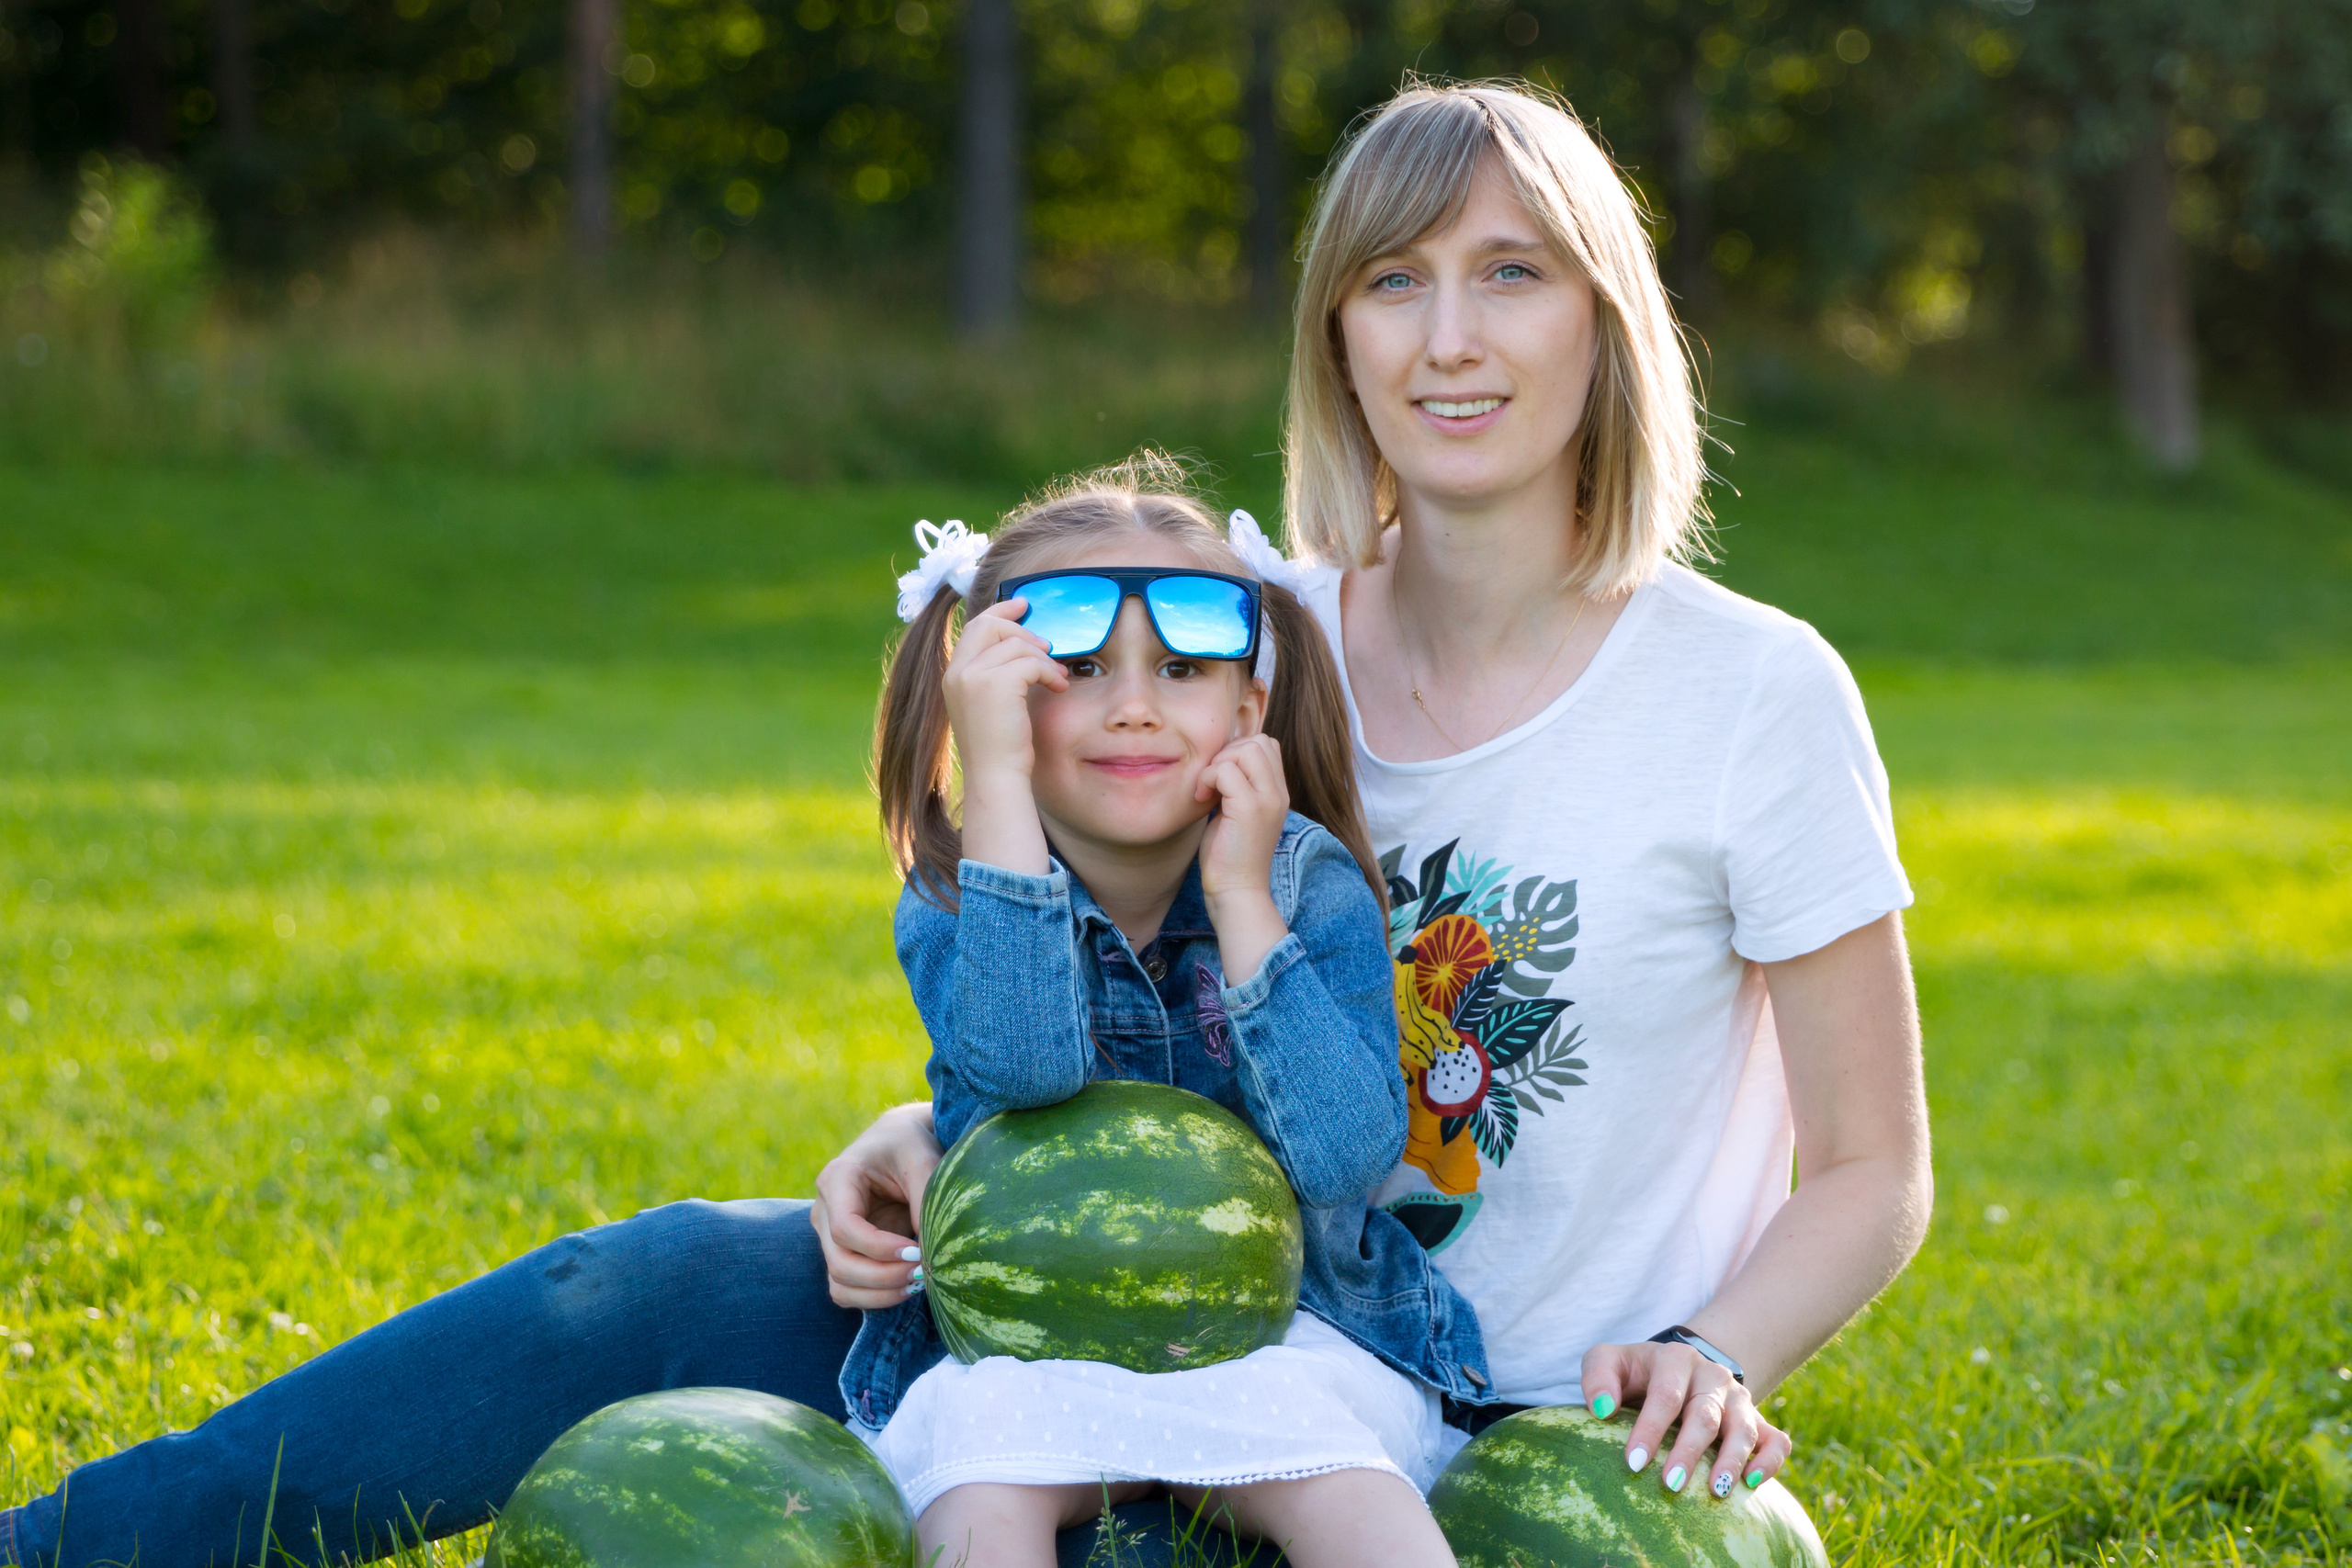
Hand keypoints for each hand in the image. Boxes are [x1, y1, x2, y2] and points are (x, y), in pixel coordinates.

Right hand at [810, 1102, 942, 1308]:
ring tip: (919, 1284)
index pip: (845, 1228)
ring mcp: (829, 1235)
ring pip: (840, 1284)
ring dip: (880, 1294)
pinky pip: (849, 1289)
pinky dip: (876, 1297)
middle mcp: (824, 1210)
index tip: (918, 1252)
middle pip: (840, 1263)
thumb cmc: (909, 1145)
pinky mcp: (843, 1252)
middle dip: (884, 1277)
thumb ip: (925, 1201)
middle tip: (924, 1273)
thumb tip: (928, 1252)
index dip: (880, 1249)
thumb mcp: (923, 1160)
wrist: (897, 1142)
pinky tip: (907, 1287)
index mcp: (837, 1179)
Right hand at [941, 599, 1065, 788]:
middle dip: (1022, 629)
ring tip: (1058, 676)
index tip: (1022, 605)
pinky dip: (1050, 671)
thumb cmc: (999, 748)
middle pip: (989, 625)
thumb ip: (993, 675)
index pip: (974, 628)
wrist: (996, 777)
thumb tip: (1023, 644)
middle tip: (1048, 645)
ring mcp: (973, 677)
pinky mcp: (995, 684)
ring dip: (1044, 658)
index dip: (1000, 612)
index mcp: (952, 676)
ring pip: (1016, 645)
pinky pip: (1031, 662)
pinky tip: (1058, 686)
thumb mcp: (988, 705)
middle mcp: (957, 672)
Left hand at [1195, 733, 1287, 904]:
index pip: (1267, 745)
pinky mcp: (1249, 809)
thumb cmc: (1229, 856)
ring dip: (1217, 764)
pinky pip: (1226, 770)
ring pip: (1246, 749)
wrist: (1236, 891)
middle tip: (1211, 782)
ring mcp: (1268, 800)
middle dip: (1227, 752)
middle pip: (1259, 740)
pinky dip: (1207, 778)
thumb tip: (1216, 760)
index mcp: (1278, 793)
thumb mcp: (1236, 812)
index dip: (1237, 751)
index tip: (1218, 779)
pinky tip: (1201, 800)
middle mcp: (1279, 793)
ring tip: (1207, 791)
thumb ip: (1235, 786)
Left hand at [1580, 1340, 1793, 1496]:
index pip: (1665, 1395)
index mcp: (1676, 1359)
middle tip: (1670, 1485)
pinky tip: (1753, 1483)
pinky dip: (1770, 1460)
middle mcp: (1713, 1376)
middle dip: (1688, 1451)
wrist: (1680, 1368)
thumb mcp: (1609, 1361)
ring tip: (1716, 1491)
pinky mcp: (1757, 1420)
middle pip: (1704, 1414)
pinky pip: (1775, 1440)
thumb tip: (1601, 1409)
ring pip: (1743, 1428)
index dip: (1649, 1429)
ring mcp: (1739, 1399)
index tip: (1633, 1462)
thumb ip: (1598, 1376)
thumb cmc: (1637, 1373)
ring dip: (1731, 1460)